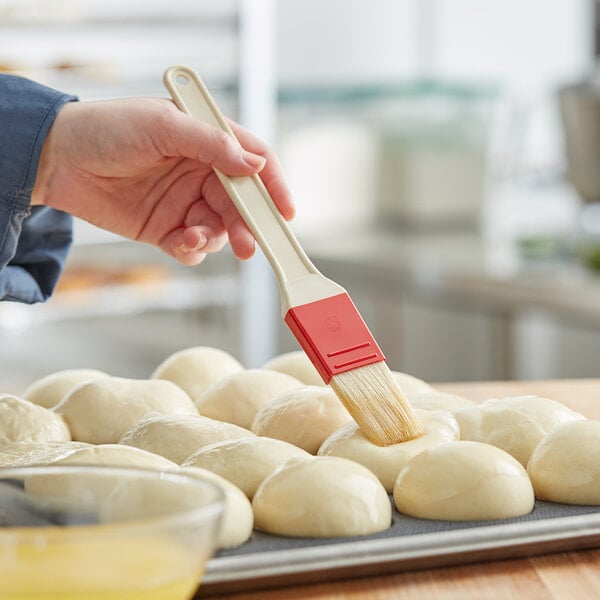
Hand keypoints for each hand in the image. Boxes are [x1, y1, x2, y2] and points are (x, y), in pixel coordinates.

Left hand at [32, 98, 293, 264]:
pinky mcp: (167, 229)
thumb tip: (255, 165)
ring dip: (215, 238)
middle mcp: (202, 173)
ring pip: (220, 229)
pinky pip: (193, 247)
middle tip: (251, 245)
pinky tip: (180, 241)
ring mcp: (186, 203)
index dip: (274, 186)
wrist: (59, 160)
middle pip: (241, 203)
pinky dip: (193, 250)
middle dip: (248, 225)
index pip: (253, 162)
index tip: (286, 211)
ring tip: (192, 235)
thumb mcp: (163, 125)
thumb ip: (212, 145)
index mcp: (208, 142)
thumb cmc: (108, 129)